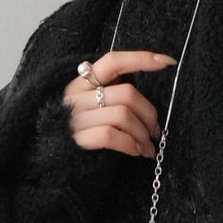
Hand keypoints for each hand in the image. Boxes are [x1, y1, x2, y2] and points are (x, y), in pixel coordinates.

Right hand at [62, 49, 176, 158]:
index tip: (167, 62)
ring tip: (147, 146)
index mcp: (81, 83)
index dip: (140, 58)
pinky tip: (138, 152)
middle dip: (149, 114)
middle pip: (127, 93)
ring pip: (123, 115)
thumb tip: (149, 99)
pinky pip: (111, 135)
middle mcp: (76, 96)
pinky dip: (131, 145)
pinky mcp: (77, 139)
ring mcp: (75, 118)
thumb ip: (111, 94)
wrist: (55, 163)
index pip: (113, 61)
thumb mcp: (92, 107)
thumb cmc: (83, 134)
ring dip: (143, 134)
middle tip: (155, 131)